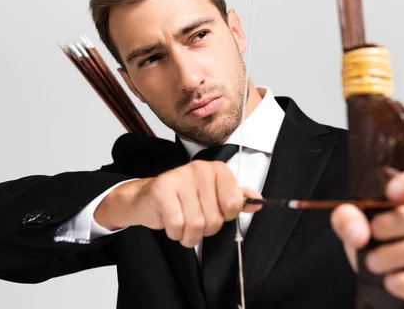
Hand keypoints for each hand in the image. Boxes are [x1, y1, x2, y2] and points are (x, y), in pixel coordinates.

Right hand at [94, 160, 262, 247]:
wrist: (146, 198)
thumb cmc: (182, 198)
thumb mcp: (212, 196)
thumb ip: (236, 198)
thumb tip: (258, 202)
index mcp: (217, 170)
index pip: (234, 205)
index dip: (224, 216)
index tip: (214, 210)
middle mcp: (200, 169)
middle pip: (215, 219)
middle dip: (205, 229)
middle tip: (193, 219)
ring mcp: (180, 177)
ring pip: (196, 225)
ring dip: (189, 235)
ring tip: (182, 224)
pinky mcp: (162, 190)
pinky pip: (177, 225)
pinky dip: (175, 233)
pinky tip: (170, 223)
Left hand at [330, 162, 403, 308]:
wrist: (376, 280)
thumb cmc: (374, 243)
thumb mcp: (353, 223)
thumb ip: (347, 217)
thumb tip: (359, 232)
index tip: (391, 192)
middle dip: (397, 223)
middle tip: (373, 232)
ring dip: (397, 254)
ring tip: (372, 262)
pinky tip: (391, 282)